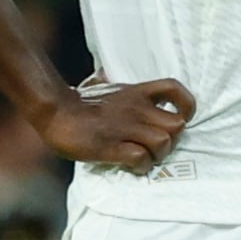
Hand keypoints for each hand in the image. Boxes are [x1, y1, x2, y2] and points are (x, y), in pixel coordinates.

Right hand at [34, 77, 194, 169]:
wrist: (54, 112)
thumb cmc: (75, 103)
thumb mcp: (98, 86)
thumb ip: (108, 82)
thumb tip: (102, 74)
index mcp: (135, 92)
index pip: (174, 88)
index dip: (186, 105)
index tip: (182, 116)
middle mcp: (136, 108)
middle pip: (177, 125)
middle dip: (172, 140)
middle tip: (156, 146)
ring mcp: (125, 128)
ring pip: (163, 143)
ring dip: (157, 155)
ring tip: (143, 157)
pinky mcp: (112, 147)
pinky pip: (141, 158)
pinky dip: (140, 165)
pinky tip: (130, 165)